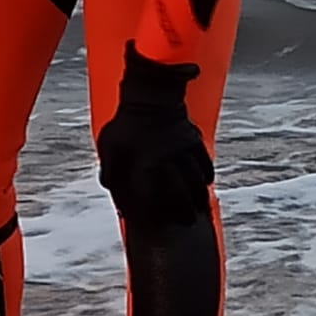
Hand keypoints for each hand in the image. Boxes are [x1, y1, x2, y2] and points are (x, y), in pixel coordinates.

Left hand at [96, 43, 213, 226]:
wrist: (151, 92)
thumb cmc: (126, 121)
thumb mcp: (109, 144)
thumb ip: (110, 170)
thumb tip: (111, 191)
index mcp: (146, 164)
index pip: (152, 195)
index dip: (153, 212)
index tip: (154, 223)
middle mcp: (168, 161)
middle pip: (180, 191)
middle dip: (184, 210)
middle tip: (188, 223)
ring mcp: (183, 150)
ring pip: (195, 178)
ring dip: (198, 195)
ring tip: (200, 208)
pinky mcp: (193, 139)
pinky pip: (203, 160)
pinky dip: (206, 173)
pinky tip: (206, 182)